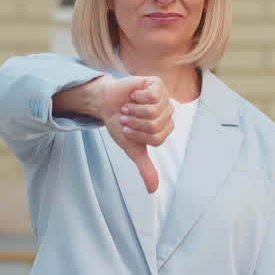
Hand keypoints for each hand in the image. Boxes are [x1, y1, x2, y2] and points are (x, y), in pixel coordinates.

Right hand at [99, 76, 173, 192]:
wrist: (106, 104)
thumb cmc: (120, 125)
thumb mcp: (133, 149)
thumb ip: (145, 168)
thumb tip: (153, 190)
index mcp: (165, 128)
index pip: (157, 138)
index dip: (139, 135)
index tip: (128, 130)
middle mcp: (168, 112)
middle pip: (155, 125)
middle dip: (135, 124)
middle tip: (126, 118)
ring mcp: (164, 97)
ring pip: (153, 111)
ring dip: (134, 111)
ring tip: (127, 107)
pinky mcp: (157, 84)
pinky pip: (152, 95)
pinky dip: (138, 97)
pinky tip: (133, 95)